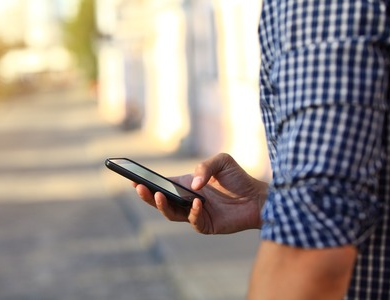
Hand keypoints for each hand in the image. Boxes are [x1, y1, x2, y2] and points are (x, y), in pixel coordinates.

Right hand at [133, 153, 268, 233]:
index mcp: (186, 185)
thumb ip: (205, 166)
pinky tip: (196, 203)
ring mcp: (195, 214)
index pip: (162, 185)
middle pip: (161, 201)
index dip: (147, 182)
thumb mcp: (221, 161)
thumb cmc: (237, 178)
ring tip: (158, 195)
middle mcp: (186, 200)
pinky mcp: (207, 225)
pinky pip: (194, 221)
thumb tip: (193, 186)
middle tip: (139, 187)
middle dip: (147, 195)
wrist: (257, 197)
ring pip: (171, 214)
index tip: (133, 178)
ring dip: (163, 206)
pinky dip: (193, 213)